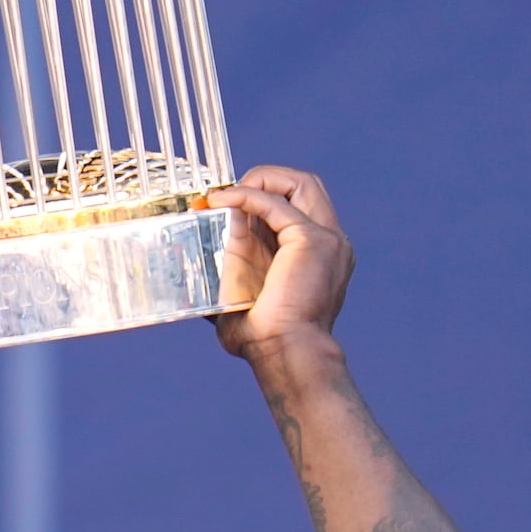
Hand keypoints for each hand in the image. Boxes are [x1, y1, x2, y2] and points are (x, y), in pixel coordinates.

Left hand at [208, 166, 351, 360]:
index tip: (225, 203)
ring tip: (226, 195)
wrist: (284, 352)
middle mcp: (330, 241)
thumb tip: (200, 240)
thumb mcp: (241, 292)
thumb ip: (230, 263)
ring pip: (300, 182)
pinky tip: (223, 202)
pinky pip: (276, 202)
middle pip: (305, 185)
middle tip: (227, 195)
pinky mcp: (312, 239)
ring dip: (260, 179)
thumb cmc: (264, 337)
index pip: (297, 204)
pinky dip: (246, 195)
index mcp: (317, 253)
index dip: (262, 195)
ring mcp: (327, 238)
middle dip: (265, 179)